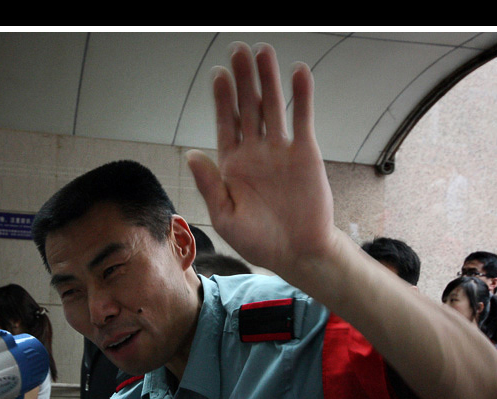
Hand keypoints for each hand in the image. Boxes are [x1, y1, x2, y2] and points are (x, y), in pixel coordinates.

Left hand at [187, 42, 337, 282]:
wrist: (298, 252)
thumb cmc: (258, 241)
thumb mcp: (225, 218)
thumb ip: (210, 185)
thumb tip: (191, 154)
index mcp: (231, 165)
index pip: (225, 123)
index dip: (222, 99)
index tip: (219, 74)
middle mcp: (255, 151)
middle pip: (248, 107)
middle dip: (243, 79)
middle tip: (239, 49)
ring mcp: (280, 150)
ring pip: (273, 107)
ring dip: (269, 80)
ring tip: (264, 51)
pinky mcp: (305, 153)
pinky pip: (302, 120)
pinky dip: (301, 97)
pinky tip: (298, 72)